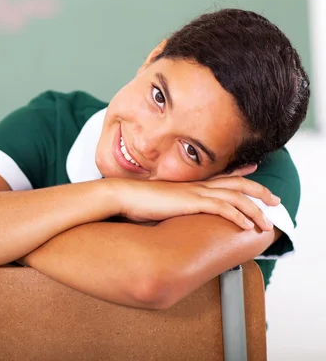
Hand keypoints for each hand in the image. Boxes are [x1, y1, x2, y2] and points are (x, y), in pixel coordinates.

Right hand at [109, 169, 278, 230]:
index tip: (253, 170)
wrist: (122, 195)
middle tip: (274, 199)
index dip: (239, 173)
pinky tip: (248, 226)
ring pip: (234, 197)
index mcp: (187, 185)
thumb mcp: (155, 203)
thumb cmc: (134, 202)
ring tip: (268, 222)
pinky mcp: (191, 202)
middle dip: (258, 191)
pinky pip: (222, 208)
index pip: (219, 176)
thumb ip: (167, 205)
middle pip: (235, 184)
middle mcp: (195, 185)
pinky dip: (238, 216)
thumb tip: (168, 214)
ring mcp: (194, 192)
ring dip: (255, 209)